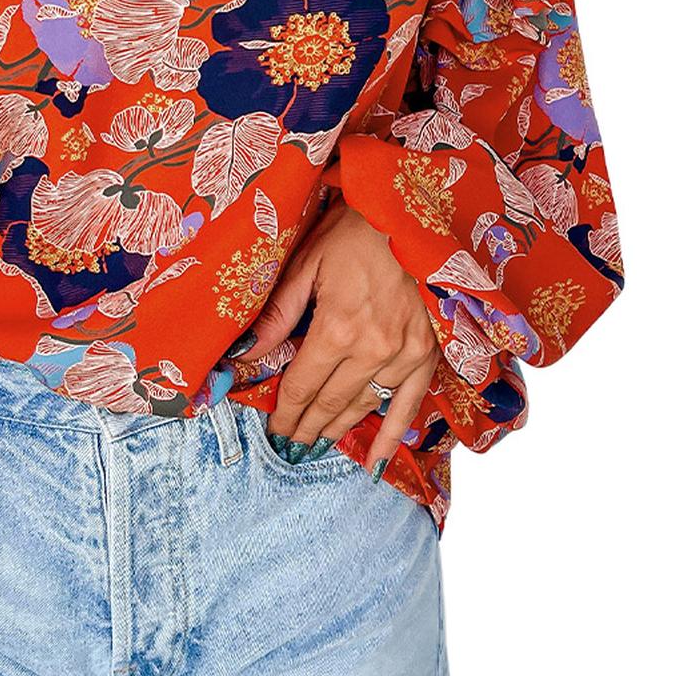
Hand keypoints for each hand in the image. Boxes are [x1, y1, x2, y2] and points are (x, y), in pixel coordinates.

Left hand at [240, 196, 440, 471]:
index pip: (302, 385)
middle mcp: (372, 350)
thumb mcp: (307, 263)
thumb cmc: (354, 231)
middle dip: (305, 426)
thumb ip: (278, 314)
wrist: (411, 213)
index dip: (285, 411)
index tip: (274, 428)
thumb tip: (246, 353)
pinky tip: (375, 462)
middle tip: (289, 444)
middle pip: (330, 402)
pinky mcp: (428, 353)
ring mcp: (405, 355)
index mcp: (337, 329)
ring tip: (316, 444)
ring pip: (364, 406)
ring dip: (338, 428)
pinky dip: (392, 436)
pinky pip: (409, 405)